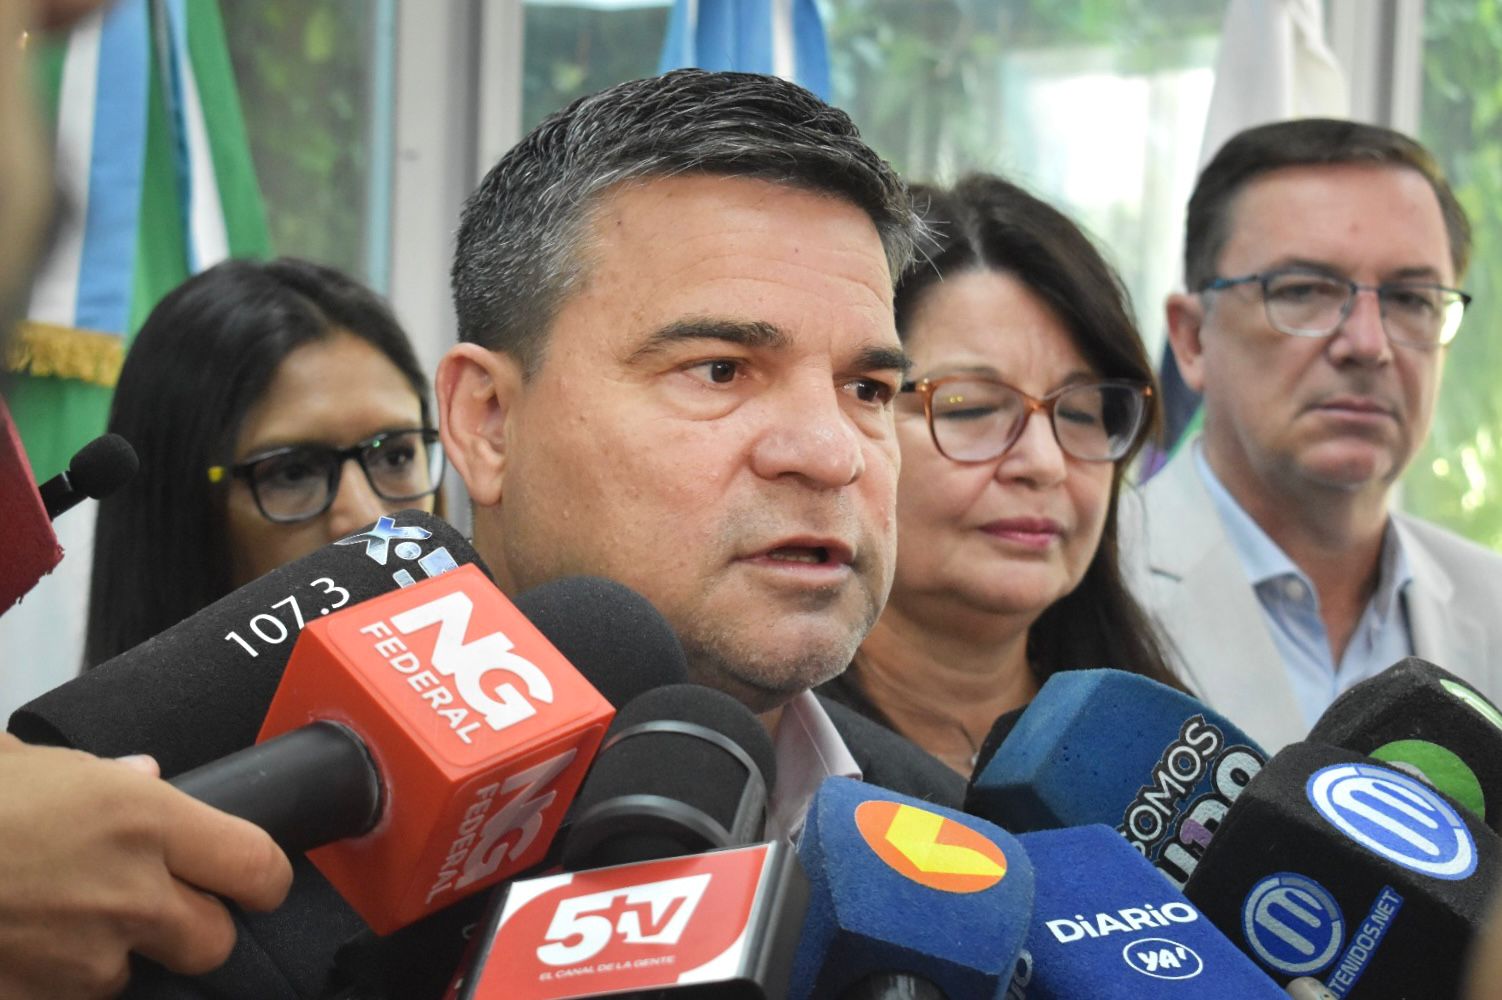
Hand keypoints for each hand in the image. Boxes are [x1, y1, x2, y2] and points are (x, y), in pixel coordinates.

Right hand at [0, 733, 292, 998]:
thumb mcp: (28, 762)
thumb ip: (106, 776)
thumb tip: (147, 774)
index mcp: (144, 820)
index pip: (259, 867)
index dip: (263, 878)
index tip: (252, 878)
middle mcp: (128, 895)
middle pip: (215, 940)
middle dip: (193, 927)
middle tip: (151, 902)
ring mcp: (80, 958)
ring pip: (132, 977)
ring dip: (109, 955)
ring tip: (54, 913)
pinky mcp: (32, 999)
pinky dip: (51, 981)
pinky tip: (20, 940)